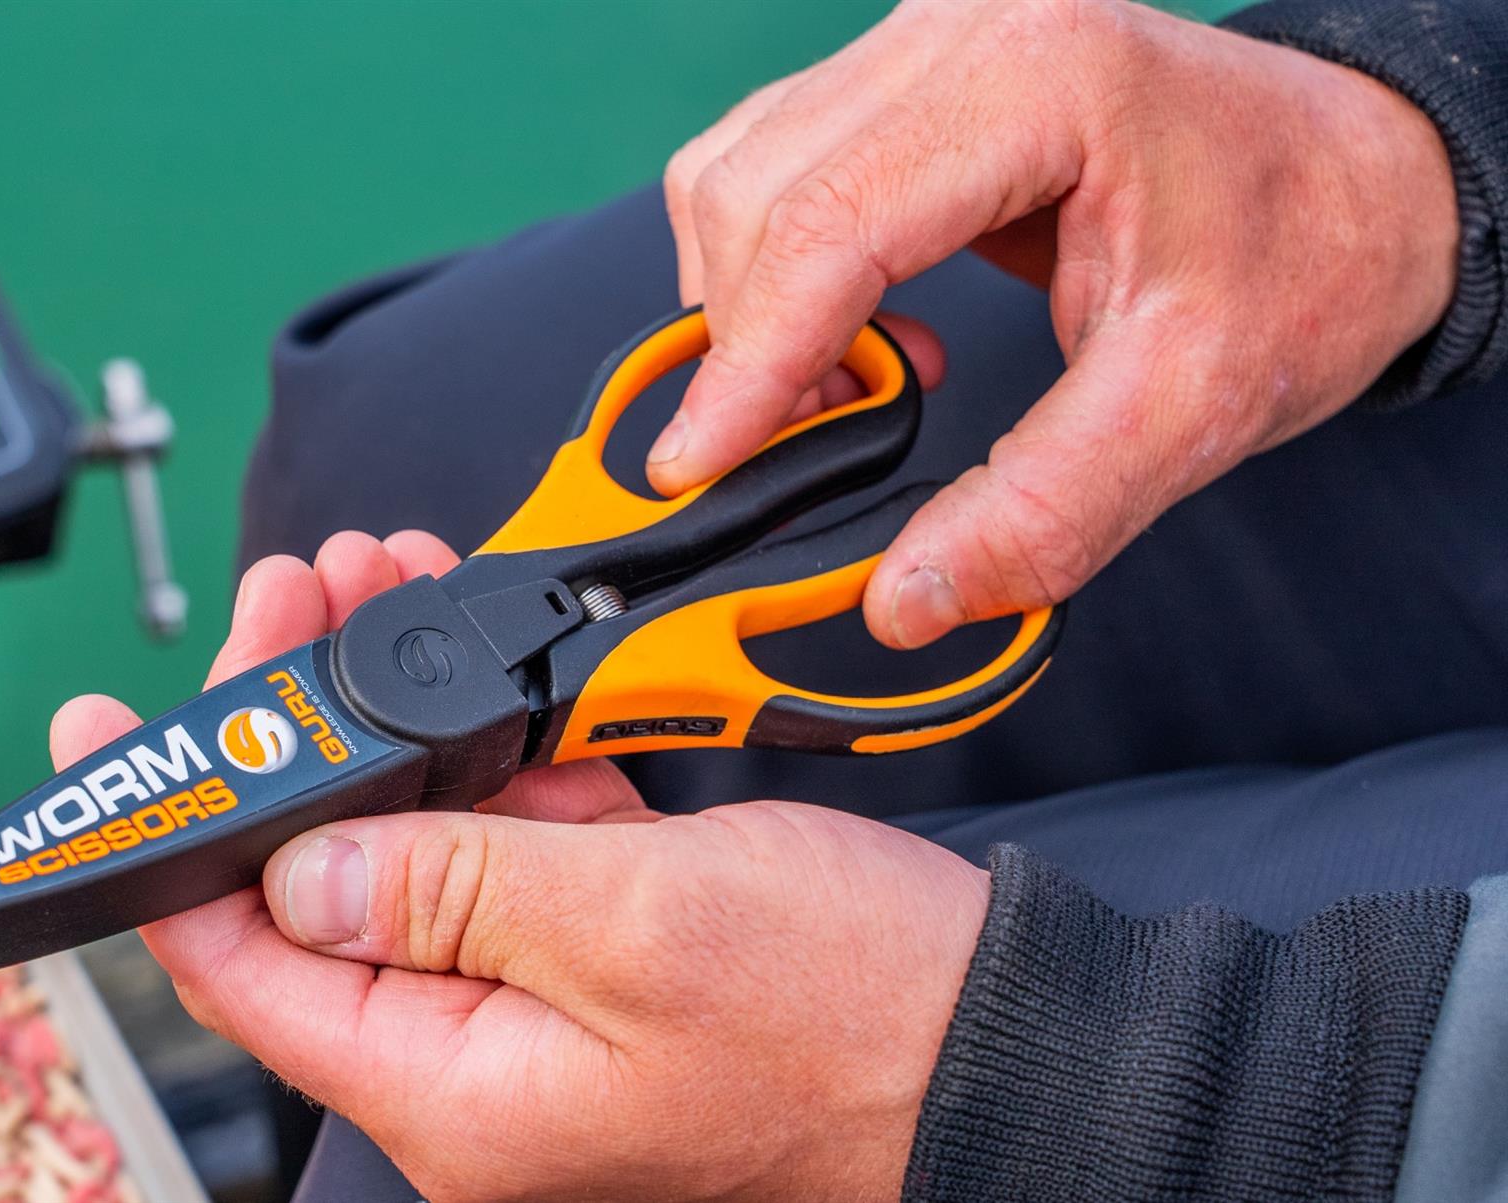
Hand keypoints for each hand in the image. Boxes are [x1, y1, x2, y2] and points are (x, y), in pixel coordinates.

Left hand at [50, 532, 988, 1201]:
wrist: (996, 1033)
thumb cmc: (851, 1015)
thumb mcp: (633, 924)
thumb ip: (449, 889)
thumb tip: (302, 865)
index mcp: (454, 1088)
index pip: (248, 965)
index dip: (164, 843)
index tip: (112, 731)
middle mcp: (479, 1056)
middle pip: (322, 884)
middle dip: (298, 727)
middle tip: (296, 600)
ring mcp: (540, 998)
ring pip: (414, 844)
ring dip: (397, 714)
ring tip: (386, 587)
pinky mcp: (602, 944)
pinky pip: (506, 842)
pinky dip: (491, 746)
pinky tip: (492, 663)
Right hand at [657, 0, 1458, 648]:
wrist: (1354, 181)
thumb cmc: (1299, 259)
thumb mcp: (1192, 403)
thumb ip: (1047, 509)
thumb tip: (901, 600)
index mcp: (1039, 79)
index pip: (828, 223)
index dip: (748, 366)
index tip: (696, 470)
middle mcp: (958, 30)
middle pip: (754, 193)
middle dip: (745, 347)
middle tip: (801, 454)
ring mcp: (922, 39)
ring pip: (736, 172)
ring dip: (748, 306)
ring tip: (846, 389)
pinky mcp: (904, 75)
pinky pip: (771, 161)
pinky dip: (774, 267)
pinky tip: (862, 324)